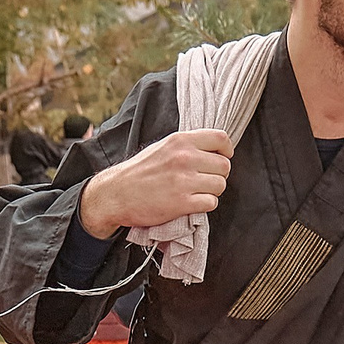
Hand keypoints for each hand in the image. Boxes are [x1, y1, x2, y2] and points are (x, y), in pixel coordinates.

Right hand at [76, 129, 232, 233]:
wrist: (116, 194)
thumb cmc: (139, 172)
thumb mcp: (162, 147)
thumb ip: (187, 146)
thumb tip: (213, 149)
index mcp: (180, 141)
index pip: (221, 138)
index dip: (226, 151)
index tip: (221, 158)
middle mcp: (184, 158)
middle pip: (224, 166)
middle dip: (218, 175)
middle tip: (204, 181)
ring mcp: (184, 180)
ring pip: (220, 185)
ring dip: (212, 192)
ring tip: (196, 192)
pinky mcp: (182, 202)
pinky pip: (211, 203)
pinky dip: (205, 205)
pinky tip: (191, 203)